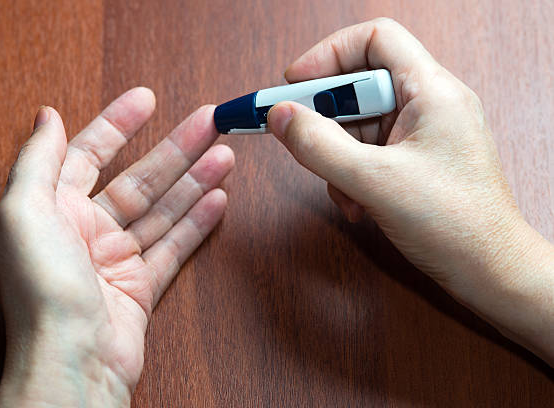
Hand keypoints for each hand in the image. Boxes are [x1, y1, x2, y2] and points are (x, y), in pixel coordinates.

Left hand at [0, 89, 233, 406]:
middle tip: (209, 122)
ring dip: (195, 180)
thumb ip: (37, 160)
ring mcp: (117, 258)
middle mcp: (86, 230)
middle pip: (140, 179)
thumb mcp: (23, 212)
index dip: (117, 124)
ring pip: (164, 209)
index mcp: (55, 209)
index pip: (90, 154)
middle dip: (176, 148)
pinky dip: (197, 223)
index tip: (146, 99)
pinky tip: (218, 199)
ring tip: (225, 155)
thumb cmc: (41, 291)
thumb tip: (47, 117)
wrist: (71, 360)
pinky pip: (174, 246)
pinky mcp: (142, 285)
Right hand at [267, 18, 553, 363]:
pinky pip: (370, 153)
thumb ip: (319, 145)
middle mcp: (430, 105)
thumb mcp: (374, 181)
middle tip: (301, 139)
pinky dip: (353, 176)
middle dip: (328, 118)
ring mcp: (423, 135)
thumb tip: (280, 116)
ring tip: (345, 191)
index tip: (294, 84)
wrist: (489, 273)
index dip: (329, 54)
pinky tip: (359, 205)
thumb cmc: (455, 224)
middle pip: (361, 85)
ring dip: (338, 157)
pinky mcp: (416, 162)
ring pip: (360, 125)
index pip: (375, 40)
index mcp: (432, 91)